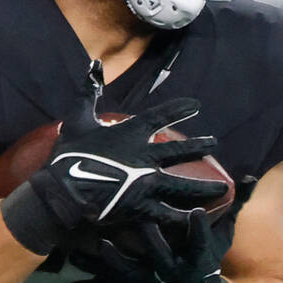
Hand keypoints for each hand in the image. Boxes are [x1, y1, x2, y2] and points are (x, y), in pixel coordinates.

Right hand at [1, 61, 227, 254]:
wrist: (61, 192)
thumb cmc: (69, 154)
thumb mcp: (78, 118)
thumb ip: (90, 92)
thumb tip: (95, 63)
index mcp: (132, 134)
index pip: (162, 116)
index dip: (181, 109)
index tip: (196, 106)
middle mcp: (146, 157)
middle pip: (181, 151)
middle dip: (200, 145)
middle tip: (214, 143)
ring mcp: (147, 184)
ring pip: (184, 186)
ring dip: (204, 186)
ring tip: (221, 188)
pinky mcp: (143, 208)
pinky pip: (169, 214)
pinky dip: (185, 218)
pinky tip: (199, 219)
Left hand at [98, 177, 256, 282]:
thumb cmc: (207, 259)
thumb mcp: (224, 235)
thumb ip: (236, 206)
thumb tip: (251, 176)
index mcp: (199, 258)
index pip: (203, 244)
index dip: (200, 230)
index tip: (196, 213)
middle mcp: (176, 272)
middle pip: (163, 257)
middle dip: (153, 240)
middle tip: (141, 220)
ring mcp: (154, 282)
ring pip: (134, 269)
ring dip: (118, 255)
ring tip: (102, 238)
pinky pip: (111, 276)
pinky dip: (95, 264)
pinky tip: (77, 253)